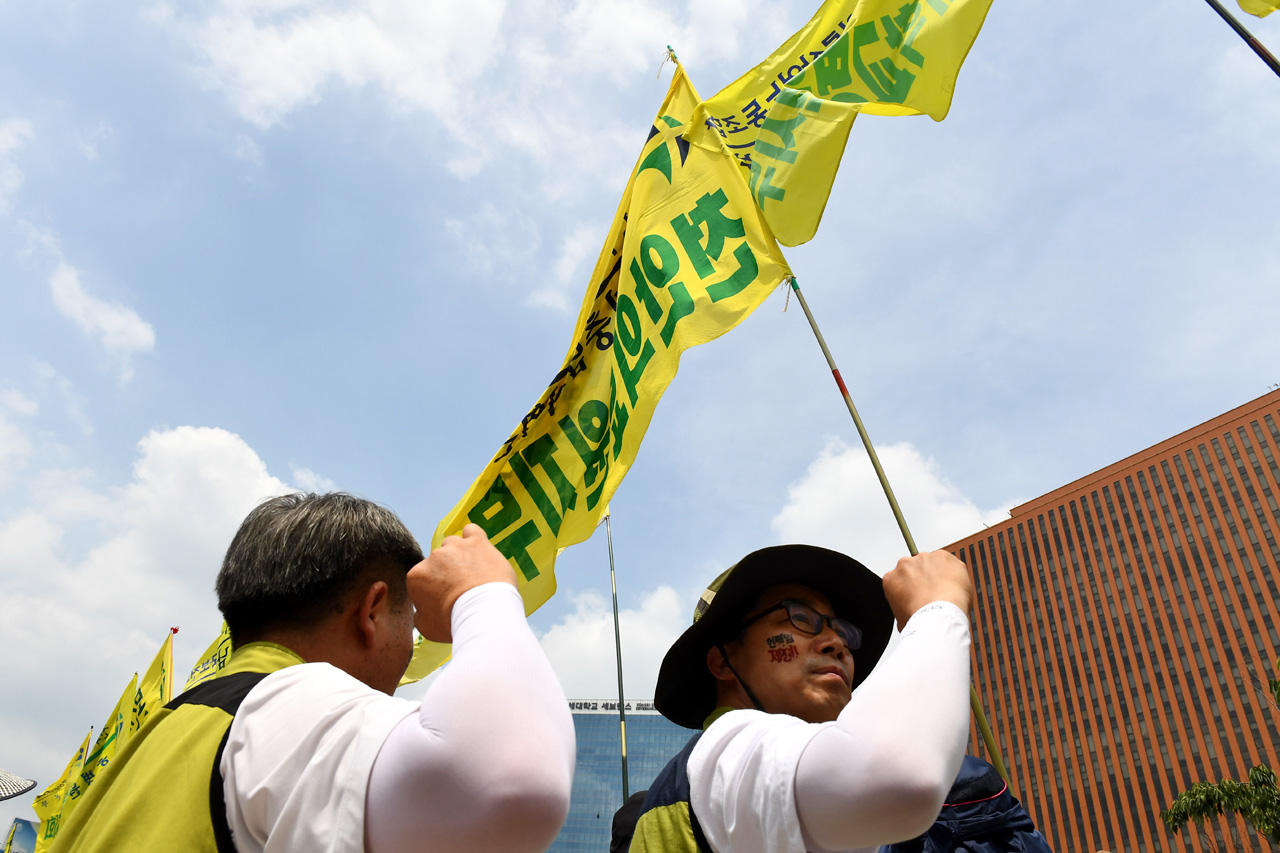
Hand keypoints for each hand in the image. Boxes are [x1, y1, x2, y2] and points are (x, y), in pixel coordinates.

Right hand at [408, 524, 518, 642]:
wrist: (483, 613)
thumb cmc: (454, 623)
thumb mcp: (426, 628)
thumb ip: (420, 615)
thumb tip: (420, 611)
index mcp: (417, 576)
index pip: (422, 577)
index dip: (434, 589)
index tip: (445, 600)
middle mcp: (433, 558)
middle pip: (438, 561)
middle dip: (447, 573)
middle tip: (462, 589)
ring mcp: (455, 547)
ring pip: (453, 544)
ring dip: (459, 555)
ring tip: (472, 571)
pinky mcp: (477, 542)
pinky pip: (471, 530)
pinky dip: (473, 537)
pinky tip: (478, 548)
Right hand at [881, 550, 972, 629]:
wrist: (939, 615)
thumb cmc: (921, 618)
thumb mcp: (900, 619)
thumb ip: (902, 607)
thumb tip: (908, 613)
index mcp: (891, 578)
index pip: (900, 579)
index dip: (910, 589)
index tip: (918, 596)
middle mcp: (905, 564)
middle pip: (915, 569)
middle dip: (923, 579)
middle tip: (933, 594)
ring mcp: (924, 558)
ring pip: (932, 564)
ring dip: (938, 574)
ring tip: (946, 592)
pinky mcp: (942, 556)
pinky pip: (949, 562)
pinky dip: (953, 572)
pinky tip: (954, 586)